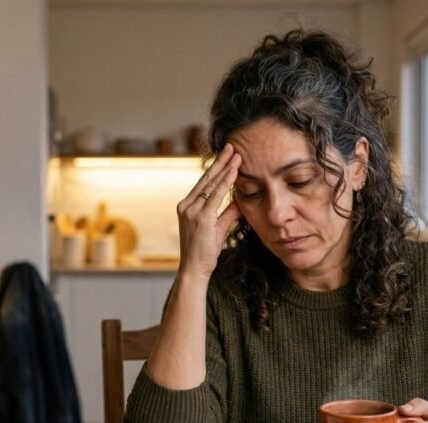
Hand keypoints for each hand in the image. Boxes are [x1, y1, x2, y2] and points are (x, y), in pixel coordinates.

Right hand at [176, 143, 241, 277]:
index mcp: (187, 206)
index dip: (216, 168)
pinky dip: (225, 182)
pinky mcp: (200, 218)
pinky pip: (215, 195)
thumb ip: (228, 213)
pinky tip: (234, 172)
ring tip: (236, 155)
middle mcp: (186, 205)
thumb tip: (241, 201)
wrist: (194, 269)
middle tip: (232, 146)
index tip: (227, 156)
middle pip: (206, 178)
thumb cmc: (204, 252)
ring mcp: (191, 211)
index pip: (204, 183)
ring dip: (225, 168)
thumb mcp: (218, 228)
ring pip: (211, 184)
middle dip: (220, 161)